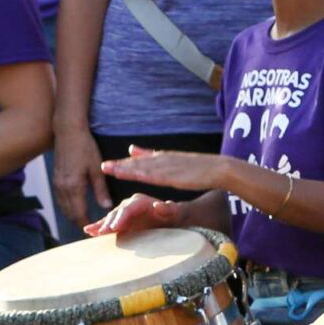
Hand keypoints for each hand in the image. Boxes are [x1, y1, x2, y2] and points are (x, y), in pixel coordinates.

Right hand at [52, 122, 110, 229]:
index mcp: (74, 186)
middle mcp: (62, 188)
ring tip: (83, 222)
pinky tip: (74, 208)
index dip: (86, 224)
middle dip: (79, 223)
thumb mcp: (96, 168)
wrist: (68, 131)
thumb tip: (106, 207)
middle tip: (91, 230)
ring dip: (72, 216)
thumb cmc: (85, 147)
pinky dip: (67, 208)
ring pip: (63, 208)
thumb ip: (101, 190)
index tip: (95, 232)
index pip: (79, 213)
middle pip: (69, 214)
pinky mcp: (55, 179)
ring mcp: (57, 184)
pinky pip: (60, 200)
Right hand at [86, 192, 182, 236]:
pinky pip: (109, 223)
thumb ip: (168, 209)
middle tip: (102, 233)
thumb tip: (159, 205)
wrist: (176, 218)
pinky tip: (88, 230)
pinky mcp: (123, 220)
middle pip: (117, 212)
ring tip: (92, 232)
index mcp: (142, 201)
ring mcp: (126, 212)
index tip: (115, 227)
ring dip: (102, 225)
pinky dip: (99, 226)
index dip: (121, 217)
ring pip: (111, 218)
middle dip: (109, 222)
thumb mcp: (176, 213)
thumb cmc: (176, 216)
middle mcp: (132, 204)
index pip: (129, 208)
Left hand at [99, 144, 229, 193]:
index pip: (139, 161)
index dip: (123, 164)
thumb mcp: (175, 161)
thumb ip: (155, 157)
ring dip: (127, 169)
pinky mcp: (178, 175)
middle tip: (103, 167)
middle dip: (120, 166)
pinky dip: (146, 174)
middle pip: (138, 164)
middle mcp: (164, 160)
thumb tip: (135, 149)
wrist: (220, 168)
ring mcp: (171, 167)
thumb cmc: (200, 168)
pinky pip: (159, 175)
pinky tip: (135, 175)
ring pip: (145, 168)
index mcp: (164, 158)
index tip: (106, 166)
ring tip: (112, 170)